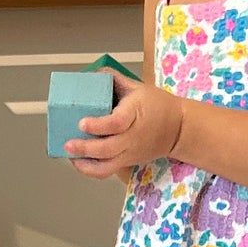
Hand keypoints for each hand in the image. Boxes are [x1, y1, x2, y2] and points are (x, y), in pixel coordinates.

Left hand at [64, 74, 183, 180]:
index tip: (82, 122)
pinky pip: (108, 171)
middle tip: (68, 144)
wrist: (179, 129)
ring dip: (86, 164)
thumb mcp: (138, 87)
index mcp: (135, 114)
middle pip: (108, 148)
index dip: (98, 125)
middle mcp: (133, 137)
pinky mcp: (128, 162)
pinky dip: (91, 170)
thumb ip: (114, 79)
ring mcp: (130, 152)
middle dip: (85, 148)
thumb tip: (91, 75)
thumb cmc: (158, 105)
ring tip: (70, 156)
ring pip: (107, 166)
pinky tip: (79, 162)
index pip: (117, 123)